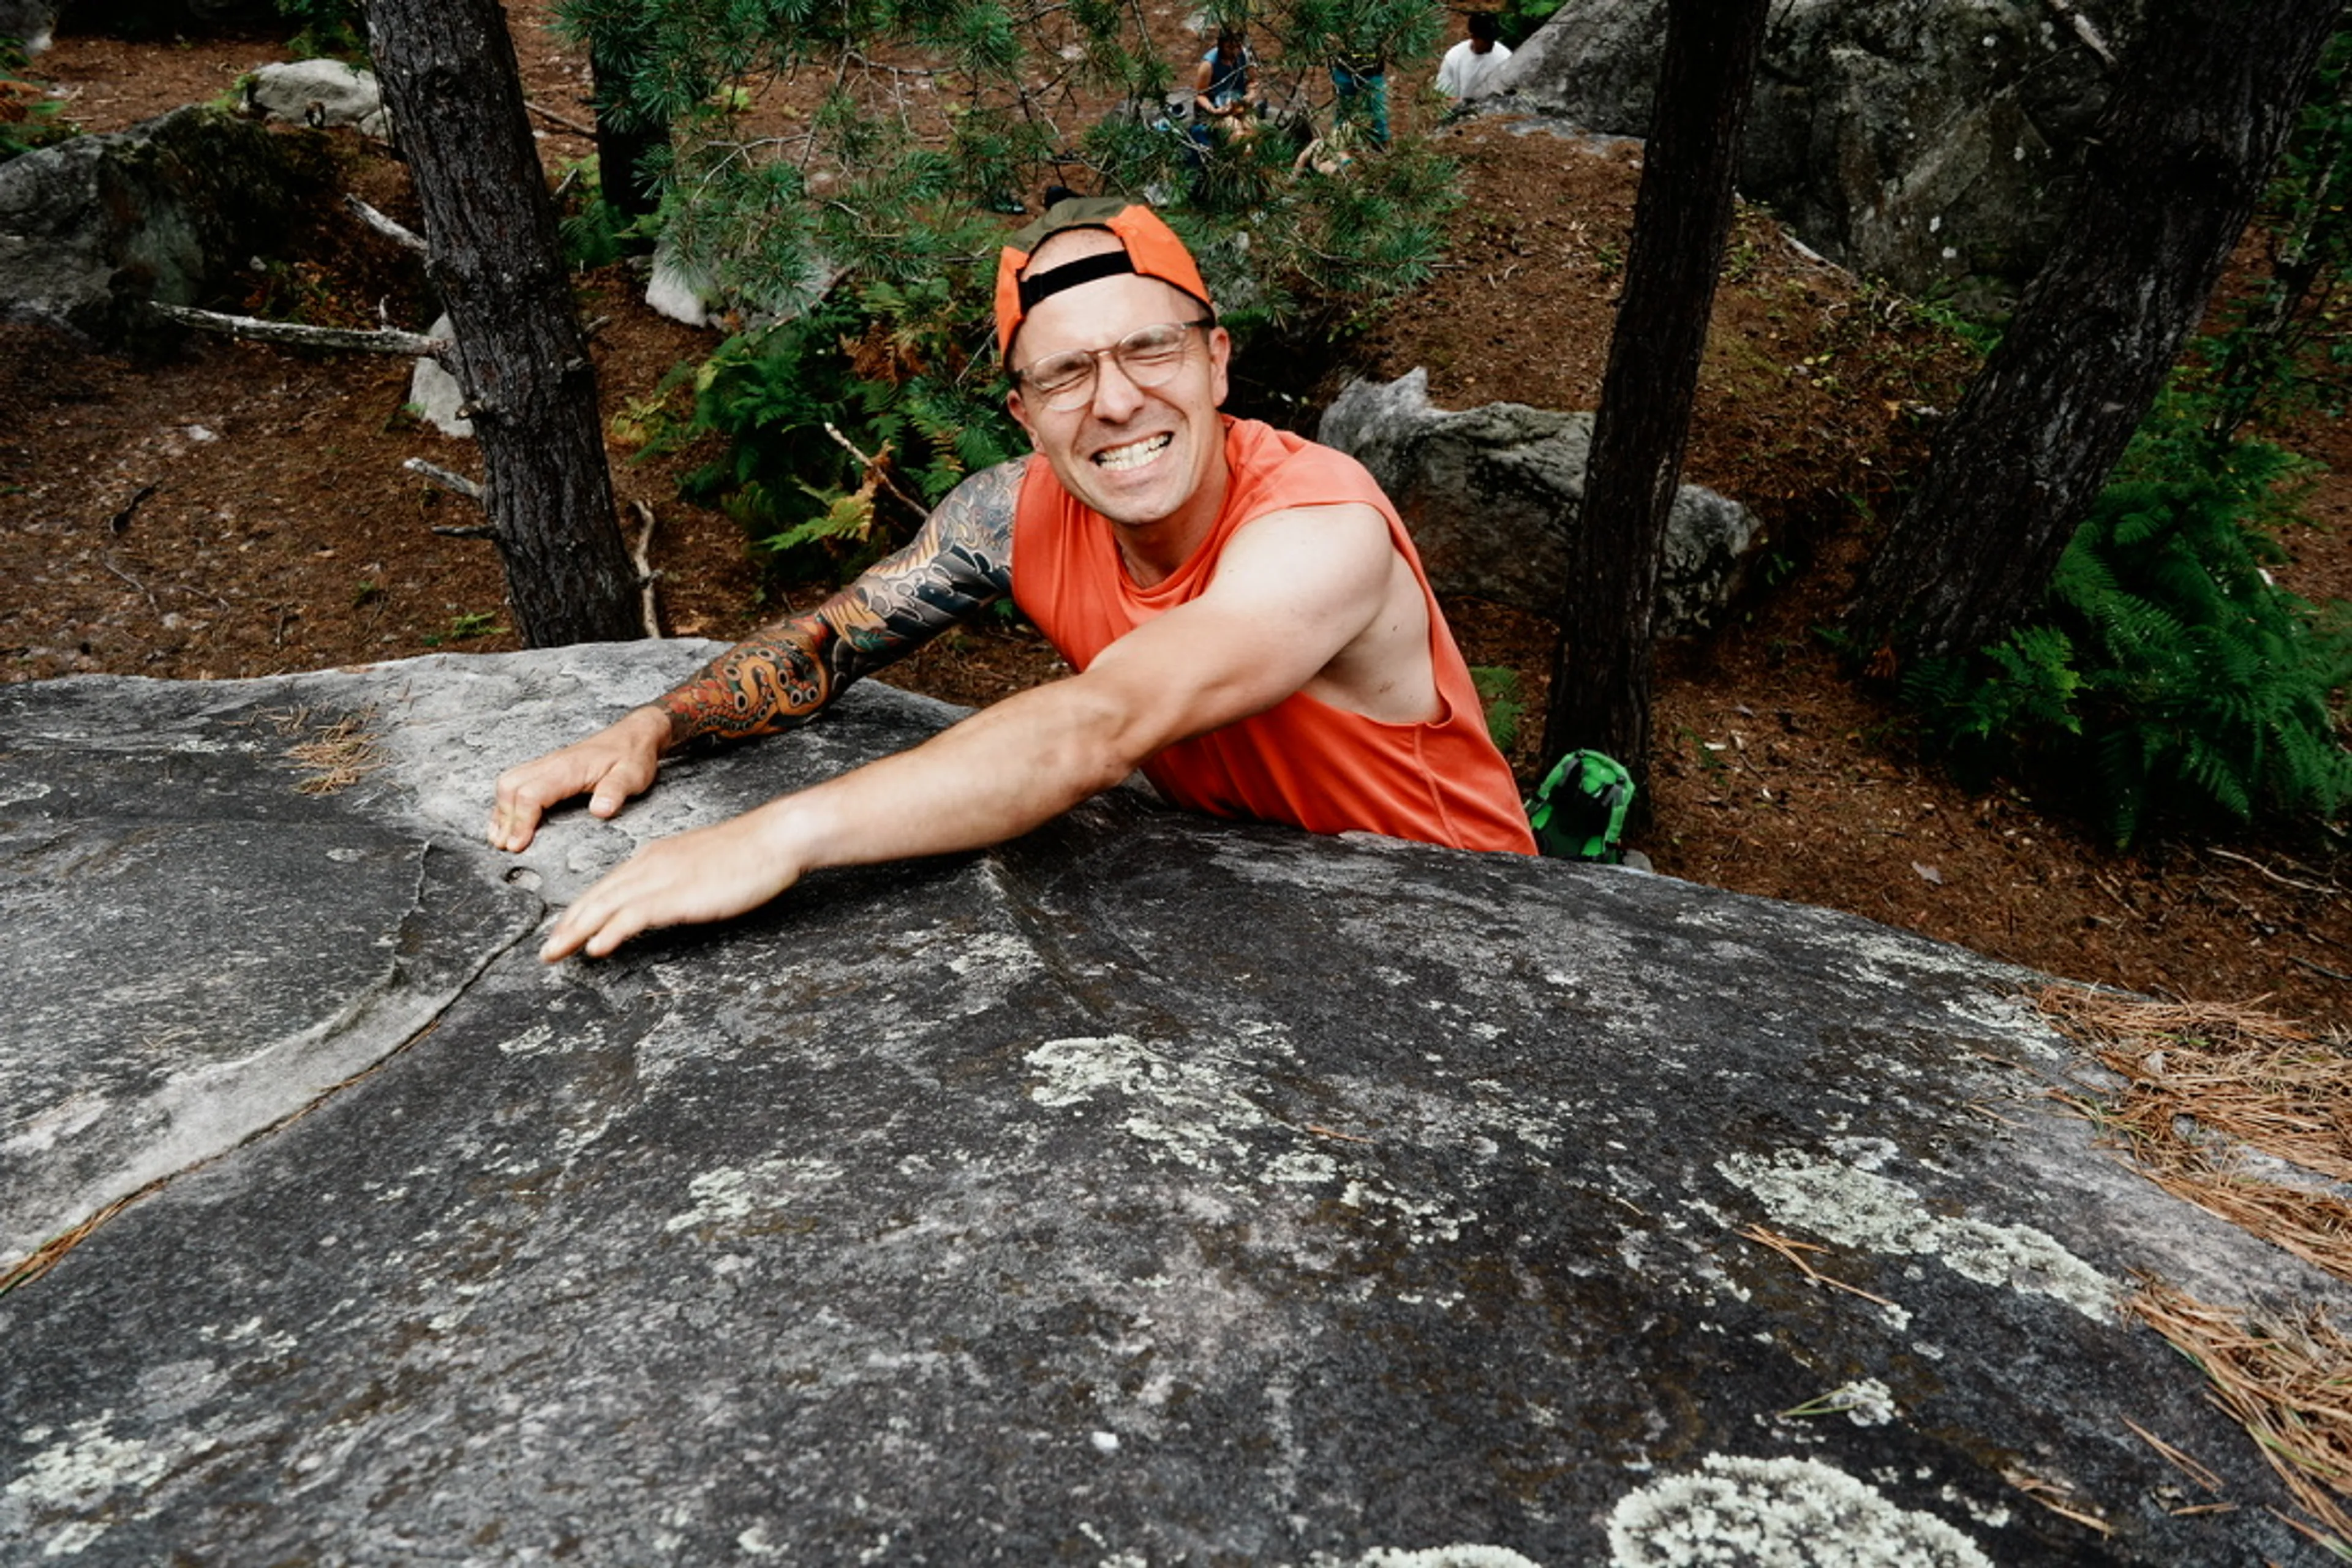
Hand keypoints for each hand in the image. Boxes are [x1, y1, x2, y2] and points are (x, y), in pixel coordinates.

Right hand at [488, 706, 669, 851]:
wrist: (635, 735)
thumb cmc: (632, 756)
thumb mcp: (632, 776)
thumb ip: (615, 792)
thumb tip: (601, 811)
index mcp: (568, 768)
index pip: (531, 794)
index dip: (520, 821)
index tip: (517, 845)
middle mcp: (551, 764)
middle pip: (511, 787)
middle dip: (504, 818)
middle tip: (505, 846)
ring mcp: (547, 764)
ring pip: (509, 782)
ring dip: (500, 810)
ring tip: (499, 837)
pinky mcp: (547, 768)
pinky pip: (517, 780)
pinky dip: (506, 801)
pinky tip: (506, 819)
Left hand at [538, 809, 807, 960]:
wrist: (774, 838)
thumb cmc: (748, 854)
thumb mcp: (701, 866)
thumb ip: (676, 881)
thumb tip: (662, 902)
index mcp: (654, 857)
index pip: (607, 887)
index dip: (580, 912)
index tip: (563, 931)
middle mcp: (650, 865)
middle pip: (597, 897)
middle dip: (567, 925)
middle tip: (546, 951)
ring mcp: (663, 878)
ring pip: (606, 906)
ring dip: (576, 931)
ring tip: (555, 953)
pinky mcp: (679, 894)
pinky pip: (634, 915)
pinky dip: (611, 931)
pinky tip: (596, 947)